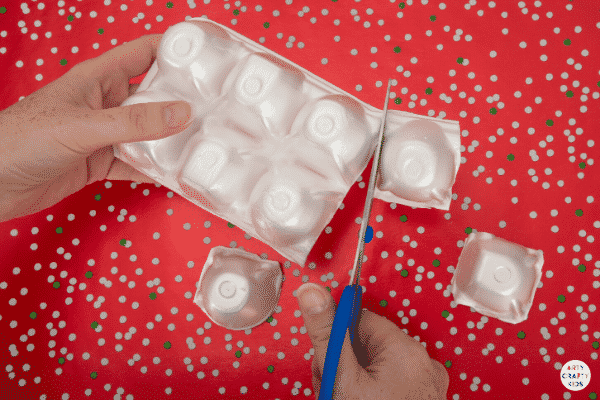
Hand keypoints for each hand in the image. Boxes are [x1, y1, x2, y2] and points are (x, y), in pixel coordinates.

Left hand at [0, 34, 192, 222]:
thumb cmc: (23, 140)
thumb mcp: (84, 127)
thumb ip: (133, 123)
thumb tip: (182, 114)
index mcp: (98, 78)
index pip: (143, 53)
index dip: (174, 50)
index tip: (207, 58)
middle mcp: (105, 102)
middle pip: (152, 95)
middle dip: (181, 102)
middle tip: (215, 111)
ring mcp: (104, 133)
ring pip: (147, 132)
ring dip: (170, 140)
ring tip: (202, 145)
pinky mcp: (100, 161)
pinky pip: (136, 163)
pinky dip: (154, 169)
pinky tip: (173, 174)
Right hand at [296, 283, 448, 398]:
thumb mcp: (340, 378)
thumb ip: (325, 331)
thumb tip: (312, 292)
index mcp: (406, 351)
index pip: (361, 319)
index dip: (337, 336)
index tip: (326, 354)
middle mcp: (424, 363)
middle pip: (368, 343)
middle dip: (343, 360)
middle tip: (330, 384)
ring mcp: (426, 385)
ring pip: (378, 364)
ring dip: (353, 377)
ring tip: (341, 397)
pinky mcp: (424, 399)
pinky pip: (391, 382)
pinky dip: (371, 389)